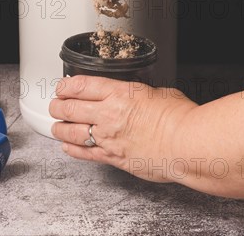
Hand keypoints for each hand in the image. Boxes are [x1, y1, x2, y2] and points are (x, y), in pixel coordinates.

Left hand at [49, 75, 197, 182]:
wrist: (189, 144)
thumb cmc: (181, 118)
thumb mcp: (157, 92)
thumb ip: (139, 94)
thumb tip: (135, 96)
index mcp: (118, 93)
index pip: (80, 86)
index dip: (65, 86)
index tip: (61, 87)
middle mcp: (108, 114)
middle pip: (69, 108)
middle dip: (57, 106)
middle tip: (54, 106)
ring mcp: (108, 138)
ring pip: (70, 132)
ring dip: (59, 128)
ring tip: (56, 126)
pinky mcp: (113, 158)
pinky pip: (84, 153)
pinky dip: (72, 150)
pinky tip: (67, 147)